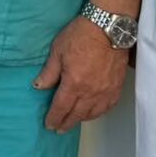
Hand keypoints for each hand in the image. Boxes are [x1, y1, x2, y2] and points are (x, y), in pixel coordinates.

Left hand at [32, 17, 128, 132]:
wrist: (108, 27)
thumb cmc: (81, 35)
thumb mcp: (57, 51)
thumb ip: (49, 72)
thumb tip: (39, 87)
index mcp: (74, 83)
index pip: (61, 108)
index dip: (54, 118)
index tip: (49, 124)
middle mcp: (91, 92)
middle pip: (77, 115)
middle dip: (66, 123)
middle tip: (59, 129)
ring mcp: (106, 91)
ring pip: (93, 113)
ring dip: (82, 119)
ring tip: (74, 120)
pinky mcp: (117, 86)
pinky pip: (108, 106)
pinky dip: (98, 112)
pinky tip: (93, 111)